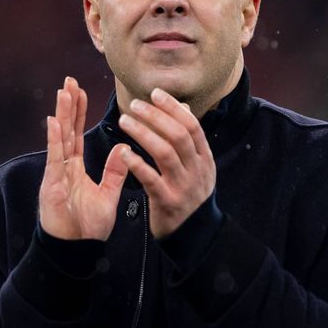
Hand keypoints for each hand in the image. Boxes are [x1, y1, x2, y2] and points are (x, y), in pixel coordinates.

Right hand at [39, 77, 130, 239]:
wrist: (77, 250)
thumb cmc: (87, 227)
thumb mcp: (107, 195)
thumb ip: (114, 172)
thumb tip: (122, 148)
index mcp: (75, 168)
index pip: (77, 134)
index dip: (78, 113)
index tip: (81, 91)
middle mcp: (63, 167)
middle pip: (66, 130)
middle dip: (68, 106)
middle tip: (70, 81)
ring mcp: (56, 174)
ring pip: (59, 139)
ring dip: (61, 115)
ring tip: (63, 92)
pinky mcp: (52, 185)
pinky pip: (55, 159)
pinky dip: (54, 140)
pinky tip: (53, 121)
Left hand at [116, 88, 215, 237]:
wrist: (195, 234)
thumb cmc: (190, 194)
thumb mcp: (197, 166)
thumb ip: (190, 140)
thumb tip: (184, 108)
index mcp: (204, 158)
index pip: (192, 126)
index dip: (173, 108)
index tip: (155, 93)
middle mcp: (196, 170)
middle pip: (178, 135)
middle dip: (156, 116)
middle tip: (135, 104)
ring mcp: (183, 186)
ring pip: (165, 153)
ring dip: (144, 134)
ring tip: (124, 121)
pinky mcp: (167, 202)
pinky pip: (151, 179)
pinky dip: (137, 164)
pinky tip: (123, 152)